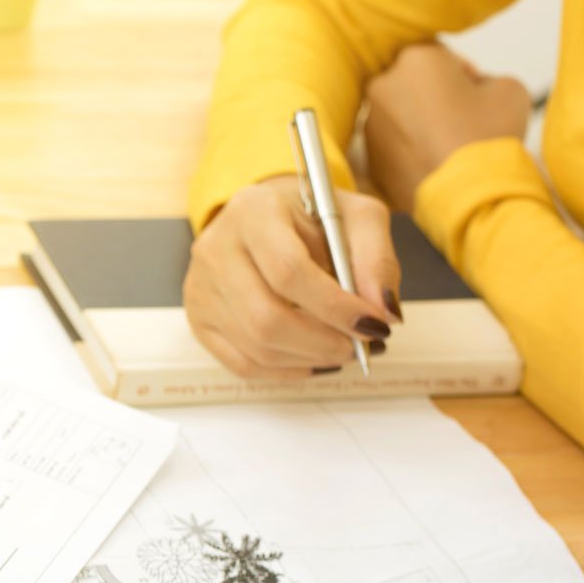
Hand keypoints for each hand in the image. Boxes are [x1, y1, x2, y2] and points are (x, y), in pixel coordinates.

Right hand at [184, 175, 400, 380]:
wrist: (264, 218)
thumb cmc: (312, 217)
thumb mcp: (355, 217)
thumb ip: (376, 258)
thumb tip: (384, 312)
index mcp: (253, 212)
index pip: (288, 271)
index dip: (334, 306)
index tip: (373, 325)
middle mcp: (216, 249)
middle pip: (265, 317)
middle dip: (322, 342)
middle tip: (360, 346)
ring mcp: (201, 288)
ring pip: (255, 347)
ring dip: (309, 359)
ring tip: (342, 350)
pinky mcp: (199, 319)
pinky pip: (242, 363)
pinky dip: (286, 371)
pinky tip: (313, 360)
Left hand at [365, 42, 531, 212]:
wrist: (469, 194)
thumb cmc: (489, 136)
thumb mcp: (507, 87)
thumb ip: (485, 77)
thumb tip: (473, 89)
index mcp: (415, 59)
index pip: (438, 56)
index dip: (461, 72)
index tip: (475, 89)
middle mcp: (383, 88)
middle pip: (412, 86)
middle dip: (435, 98)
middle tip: (462, 118)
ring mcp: (371, 127)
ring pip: (399, 119)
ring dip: (420, 126)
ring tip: (449, 146)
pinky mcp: (370, 162)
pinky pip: (393, 150)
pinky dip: (410, 154)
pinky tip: (436, 164)